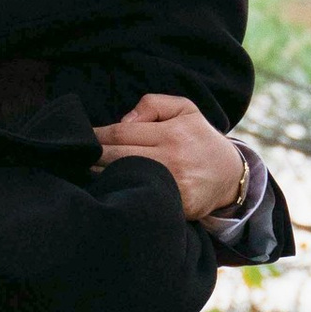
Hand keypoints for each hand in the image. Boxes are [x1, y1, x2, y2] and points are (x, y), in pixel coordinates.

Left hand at [94, 92, 253, 220]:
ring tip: (89, 169)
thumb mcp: (185, 109)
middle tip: (79, 155)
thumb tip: (124, 121)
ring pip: (124, 178)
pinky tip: (111, 189)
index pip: (120, 133)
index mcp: (172, 133)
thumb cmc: (200, 138)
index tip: (84, 137)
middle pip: (116, 157)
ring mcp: (174, 186)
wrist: (230, 176)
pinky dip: (122, 194)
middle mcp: (172, 159)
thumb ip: (153, 104)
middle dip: (93, 156)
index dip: (96, 136)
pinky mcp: (177, 207)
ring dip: (100, 175)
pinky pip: (140, 199)